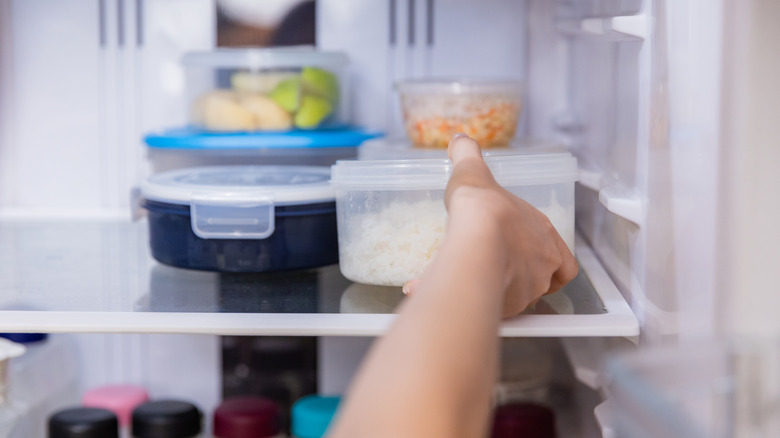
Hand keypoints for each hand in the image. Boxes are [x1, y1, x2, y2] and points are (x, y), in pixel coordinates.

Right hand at [404, 133, 577, 316]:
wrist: (476, 240)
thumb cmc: (482, 207)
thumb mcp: (474, 172)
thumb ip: (468, 155)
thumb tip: (460, 140)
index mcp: (543, 233)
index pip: (561, 256)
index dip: (544, 258)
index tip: (523, 257)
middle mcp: (544, 263)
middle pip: (544, 281)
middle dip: (523, 278)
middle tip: (498, 271)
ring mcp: (530, 288)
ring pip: (521, 299)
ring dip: (502, 294)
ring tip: (474, 285)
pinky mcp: (510, 307)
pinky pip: (496, 311)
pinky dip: (478, 305)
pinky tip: (454, 295)